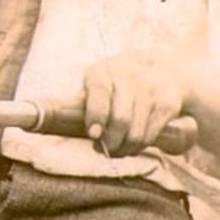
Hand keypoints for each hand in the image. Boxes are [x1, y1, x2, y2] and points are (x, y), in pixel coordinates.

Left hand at [81, 51, 197, 156]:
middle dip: (111, 142)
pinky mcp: (168, 103)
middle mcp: (128, 77)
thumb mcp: (98, 82)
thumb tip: (52, 124)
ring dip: (126, 148)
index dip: (96, 115)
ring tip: (120, 149)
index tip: (94, 134)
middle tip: (107, 150)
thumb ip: (80, 103)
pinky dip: (141, 145)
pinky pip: (151, 134)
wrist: (165, 69)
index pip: (99, 92)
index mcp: (102, 71)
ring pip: (136, 132)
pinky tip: (135, 144)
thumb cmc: (119, 83)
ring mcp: (150, 89)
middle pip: (120, 119)